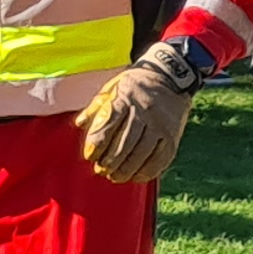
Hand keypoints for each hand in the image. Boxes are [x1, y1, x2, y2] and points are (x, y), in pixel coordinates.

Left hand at [76, 38, 208, 184]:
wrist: (169, 77)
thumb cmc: (134, 86)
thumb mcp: (112, 87)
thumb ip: (96, 107)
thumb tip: (79, 123)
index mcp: (126, 97)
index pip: (109, 123)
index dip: (98, 143)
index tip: (90, 156)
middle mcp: (145, 111)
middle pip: (125, 142)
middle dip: (110, 161)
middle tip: (101, 170)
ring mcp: (161, 125)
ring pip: (142, 153)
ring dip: (126, 170)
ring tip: (115, 176)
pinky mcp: (173, 136)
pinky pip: (160, 159)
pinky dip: (147, 171)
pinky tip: (136, 176)